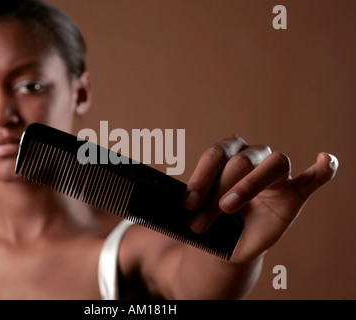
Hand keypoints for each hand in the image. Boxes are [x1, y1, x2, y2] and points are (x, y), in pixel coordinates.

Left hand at [184, 135, 337, 262]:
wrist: (228, 241)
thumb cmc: (211, 219)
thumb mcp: (196, 210)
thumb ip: (193, 200)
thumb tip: (180, 200)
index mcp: (226, 153)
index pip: (216, 154)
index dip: (202, 177)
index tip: (188, 203)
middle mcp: (251, 156)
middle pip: (240, 161)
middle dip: (217, 191)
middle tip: (199, 223)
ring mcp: (275, 174)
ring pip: (273, 164)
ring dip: (248, 185)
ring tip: (228, 207)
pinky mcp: (294, 193)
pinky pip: (313, 178)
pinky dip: (323, 169)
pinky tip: (325, 160)